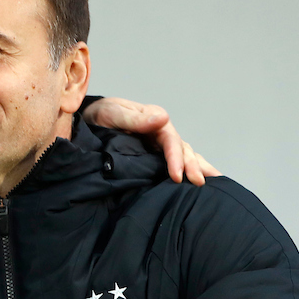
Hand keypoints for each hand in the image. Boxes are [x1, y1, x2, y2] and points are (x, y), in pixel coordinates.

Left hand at [82, 98, 219, 185]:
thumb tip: (163, 119)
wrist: (88, 122)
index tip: (177, 176)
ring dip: (197, 169)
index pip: (171, 141)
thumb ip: (134, 118)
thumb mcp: (113, 112)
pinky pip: (174, 164)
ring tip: (210, 185)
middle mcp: (161, 133)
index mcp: (154, 121)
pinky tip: (199, 184)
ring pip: (184, 156)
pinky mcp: (153, 157)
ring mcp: (159, 145)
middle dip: (192, 166)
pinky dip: (188, 171)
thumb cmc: (100, 115)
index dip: (175, 158)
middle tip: (197, 184)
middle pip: (182, 150)